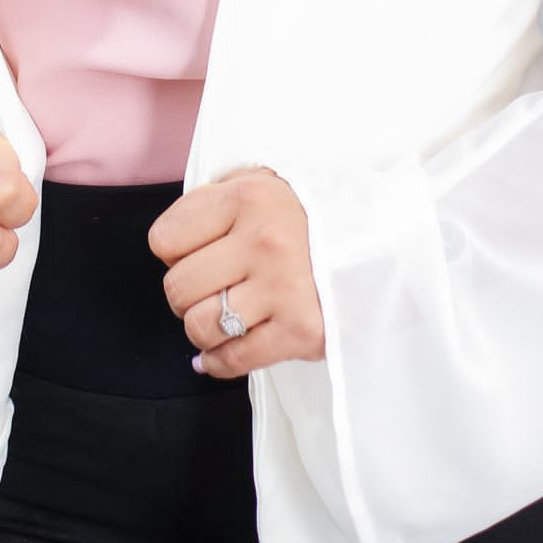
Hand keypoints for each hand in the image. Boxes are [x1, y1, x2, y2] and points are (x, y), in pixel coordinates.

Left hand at [146, 166, 324, 377]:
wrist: (379, 240)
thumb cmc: (308, 213)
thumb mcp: (262, 182)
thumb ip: (214, 200)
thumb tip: (169, 244)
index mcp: (249, 197)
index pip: (163, 239)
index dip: (174, 250)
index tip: (196, 251)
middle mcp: (265, 241)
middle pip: (178, 288)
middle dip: (187, 293)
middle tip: (212, 287)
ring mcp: (284, 288)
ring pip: (200, 326)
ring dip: (205, 327)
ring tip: (225, 313)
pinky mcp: (302, 330)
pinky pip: (233, 360)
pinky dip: (218, 361)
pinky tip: (223, 349)